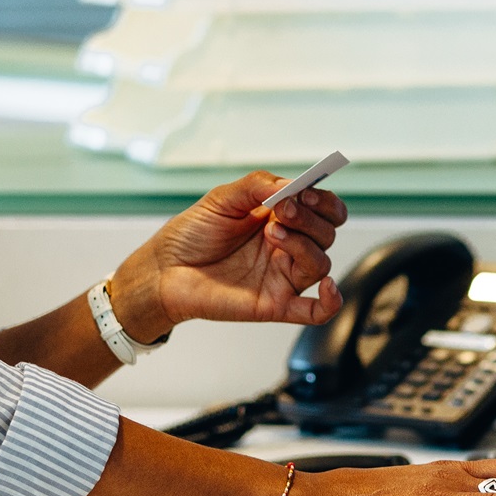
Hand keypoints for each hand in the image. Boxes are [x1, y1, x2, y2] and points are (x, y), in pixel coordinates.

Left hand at [108, 173, 351, 335]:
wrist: (164, 269)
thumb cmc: (191, 235)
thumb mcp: (222, 198)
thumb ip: (258, 186)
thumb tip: (292, 185)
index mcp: (280, 219)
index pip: (324, 209)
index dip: (323, 201)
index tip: (304, 192)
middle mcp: (287, 248)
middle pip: (326, 234)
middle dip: (309, 218)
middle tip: (281, 211)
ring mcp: (283, 276)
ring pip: (321, 263)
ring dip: (305, 245)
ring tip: (273, 234)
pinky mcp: (276, 304)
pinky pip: (316, 311)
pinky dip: (331, 301)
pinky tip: (326, 287)